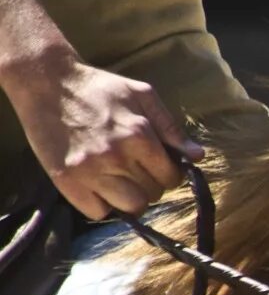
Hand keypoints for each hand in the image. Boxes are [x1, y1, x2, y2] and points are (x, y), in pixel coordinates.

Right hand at [14, 57, 202, 218]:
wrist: (45, 82)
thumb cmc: (98, 87)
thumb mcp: (142, 95)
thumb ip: (171, 128)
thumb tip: (197, 156)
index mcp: (139, 135)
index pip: (171, 177)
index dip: (169, 174)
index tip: (159, 167)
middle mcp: (116, 157)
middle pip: (152, 195)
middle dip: (150, 185)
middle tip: (137, 171)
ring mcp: (89, 171)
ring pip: (129, 208)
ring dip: (130, 199)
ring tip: (120, 181)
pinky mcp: (66, 181)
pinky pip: (97, 212)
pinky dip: (101, 204)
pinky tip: (99, 186)